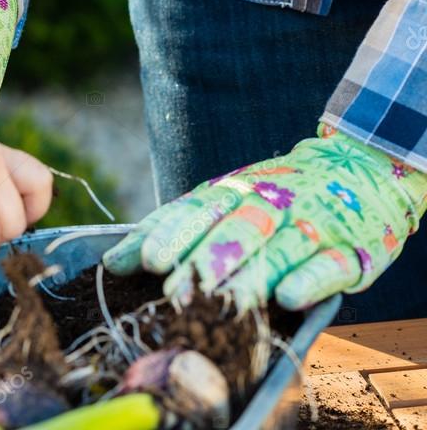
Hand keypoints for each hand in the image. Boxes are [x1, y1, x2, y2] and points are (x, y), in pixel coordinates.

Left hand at [102, 124, 426, 309]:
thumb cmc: (268, 197)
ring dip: (251, 274)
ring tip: (224, 300)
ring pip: (280, 248)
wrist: (356, 168)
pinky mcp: (349, 249)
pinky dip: (310, 279)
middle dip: (206, 258)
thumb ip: (168, 232)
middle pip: (236, 229)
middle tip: (178, 291)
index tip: (148, 260)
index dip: (174, 235)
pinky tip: (288, 297)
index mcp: (232, 191)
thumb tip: (112, 263)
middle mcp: (269, 203)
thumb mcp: (218, 205)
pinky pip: (330, 263)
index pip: (198, 210)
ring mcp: (311, 224)